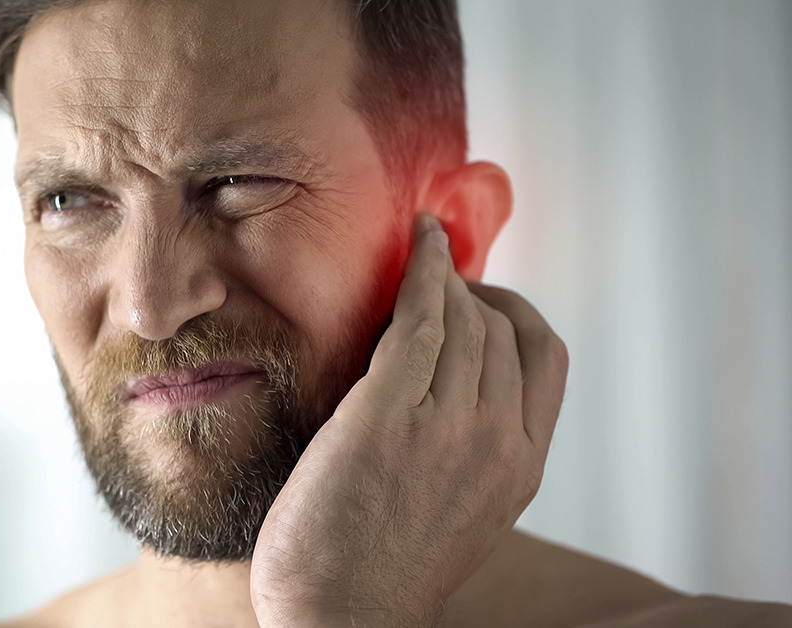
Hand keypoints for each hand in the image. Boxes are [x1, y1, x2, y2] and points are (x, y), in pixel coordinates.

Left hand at [250, 213, 568, 626]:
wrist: (339, 617)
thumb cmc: (379, 570)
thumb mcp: (457, 513)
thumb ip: (470, 452)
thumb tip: (454, 392)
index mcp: (522, 469)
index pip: (545, 360)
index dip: (514, 314)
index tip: (480, 299)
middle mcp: (498, 441)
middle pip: (502, 330)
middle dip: (470, 292)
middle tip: (435, 275)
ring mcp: (447, 425)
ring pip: (464, 318)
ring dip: (443, 276)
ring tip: (420, 256)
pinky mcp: (387, 413)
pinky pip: (420, 317)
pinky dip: (424, 267)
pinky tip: (416, 238)